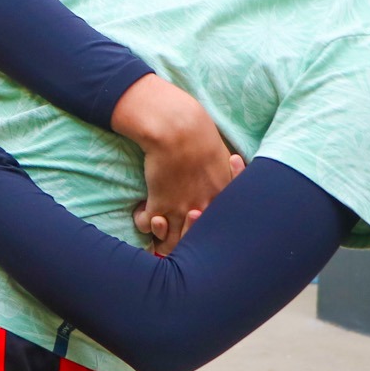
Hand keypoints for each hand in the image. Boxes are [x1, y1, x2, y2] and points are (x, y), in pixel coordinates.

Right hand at [111, 74, 237, 255]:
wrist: (177, 127)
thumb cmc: (200, 137)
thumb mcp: (224, 160)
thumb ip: (228, 179)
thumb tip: (226, 180)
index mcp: (222, 200)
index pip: (217, 230)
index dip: (204, 233)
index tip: (192, 224)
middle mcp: (204, 209)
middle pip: (194, 241)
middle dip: (181, 243)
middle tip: (172, 233)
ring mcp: (181, 210)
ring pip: (170, 240)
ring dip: (160, 234)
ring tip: (156, 223)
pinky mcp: (159, 205)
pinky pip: (147, 226)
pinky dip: (142, 222)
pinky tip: (141, 211)